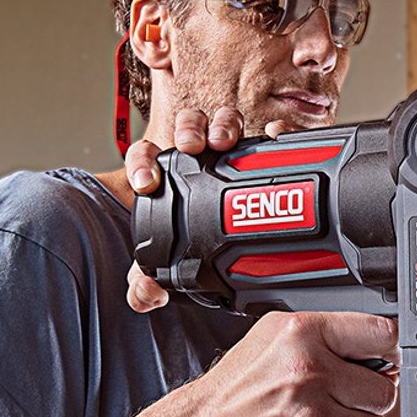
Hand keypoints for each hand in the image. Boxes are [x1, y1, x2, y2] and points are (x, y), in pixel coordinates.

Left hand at [124, 107, 288, 312]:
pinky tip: (273, 137)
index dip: (142, 163)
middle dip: (188, 130)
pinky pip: (269, 133)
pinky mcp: (262, 154)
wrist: (236, 248)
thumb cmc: (189, 245)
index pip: (145, 156)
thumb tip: (145, 295)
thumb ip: (147, 282)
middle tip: (191, 148)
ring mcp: (230, 150)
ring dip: (222, 125)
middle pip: (187, 126)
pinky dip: (272, 130)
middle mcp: (195, 155)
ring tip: (224, 143)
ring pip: (223, 121)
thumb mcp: (166, 264)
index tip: (146, 183)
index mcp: (164, 175)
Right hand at [171, 311, 398, 416]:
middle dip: (368, 397)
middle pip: (385, 392)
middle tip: (341, 398)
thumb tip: (385, 352)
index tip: (384, 361)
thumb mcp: (275, 333)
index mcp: (302, 337)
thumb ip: (330, 332)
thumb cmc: (241, 386)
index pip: (382, 336)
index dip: (389, 351)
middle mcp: (308, 378)